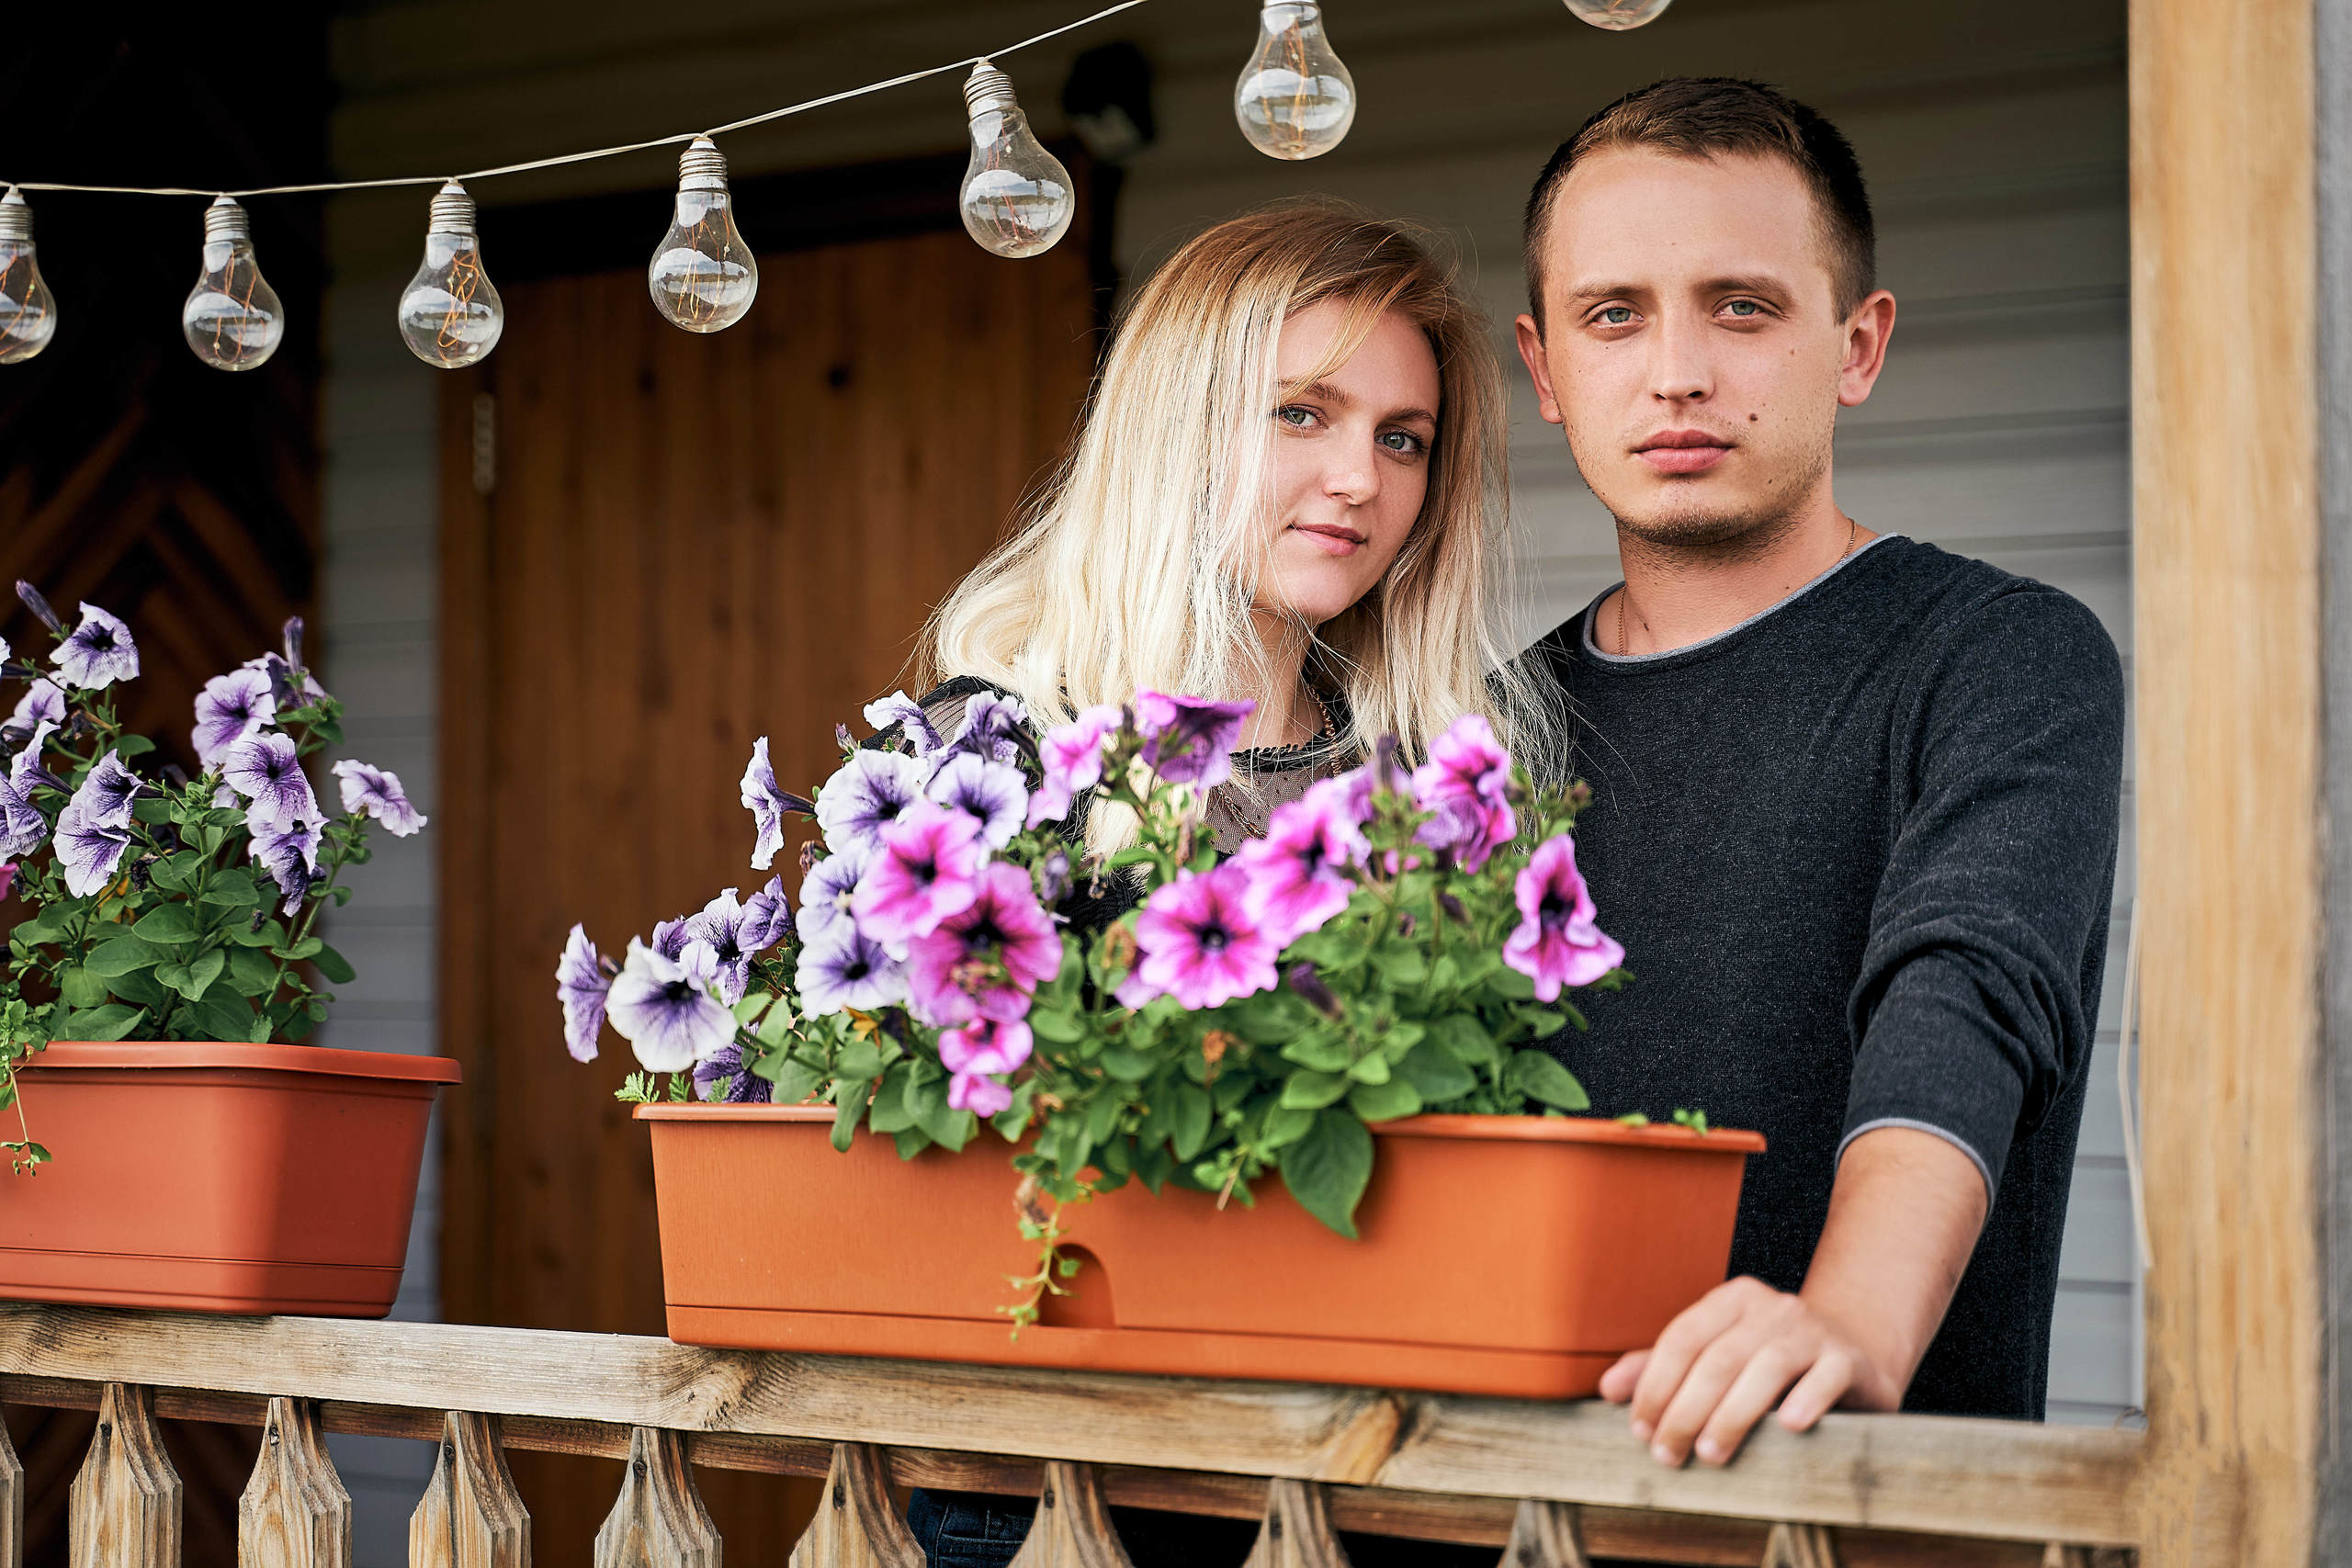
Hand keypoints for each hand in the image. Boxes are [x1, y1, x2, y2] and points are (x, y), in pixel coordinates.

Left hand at [1597, 1275, 1902, 1466]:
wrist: (1855, 1353)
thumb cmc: (1771, 1362)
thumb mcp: (1718, 1355)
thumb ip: (1663, 1368)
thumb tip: (1607, 1389)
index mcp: (1731, 1300)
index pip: (1681, 1338)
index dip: (1655, 1385)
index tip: (1639, 1431)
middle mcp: (1770, 1307)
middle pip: (1717, 1358)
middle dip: (1686, 1410)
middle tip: (1668, 1454)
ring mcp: (1811, 1330)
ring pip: (1765, 1367)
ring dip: (1733, 1414)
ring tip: (1711, 1454)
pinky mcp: (1847, 1359)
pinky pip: (1825, 1376)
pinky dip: (1807, 1399)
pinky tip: (1789, 1427)